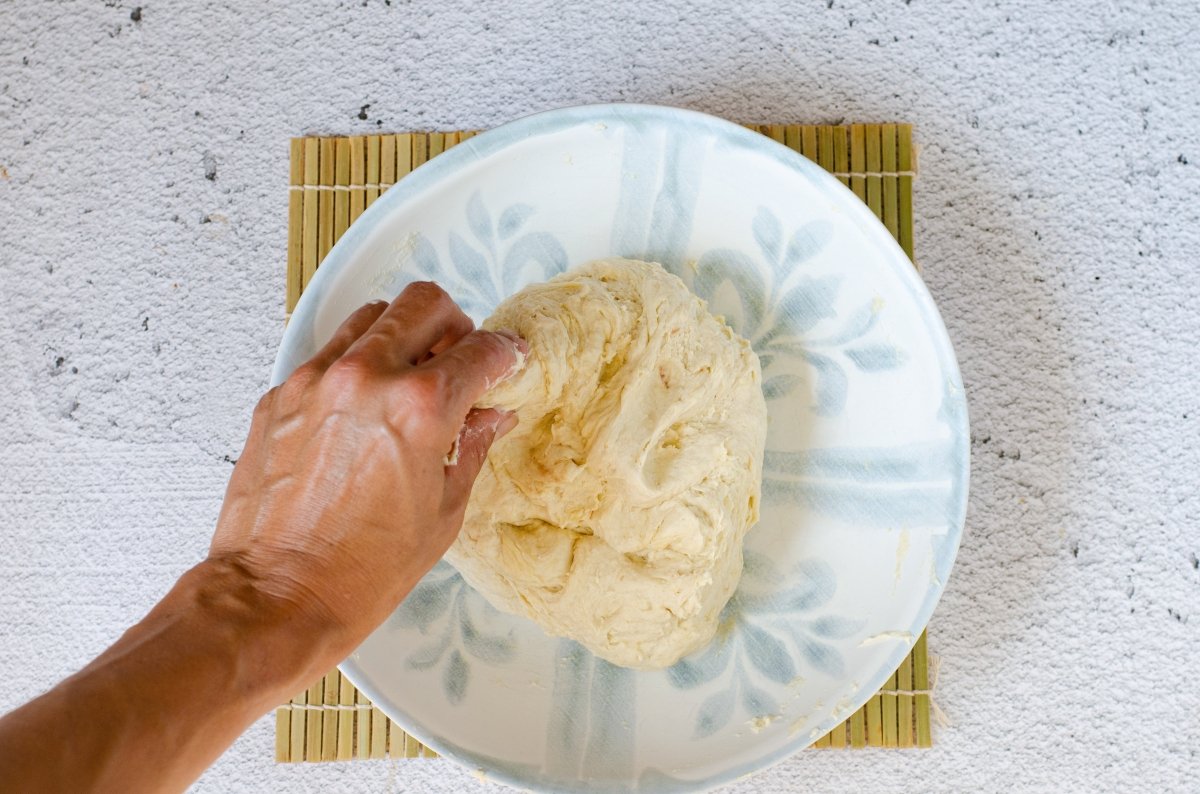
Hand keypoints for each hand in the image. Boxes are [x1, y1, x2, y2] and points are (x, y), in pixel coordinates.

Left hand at [209, 282, 523, 656]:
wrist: (275, 597)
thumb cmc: (360, 571)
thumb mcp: (442, 511)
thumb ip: (473, 446)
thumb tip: (491, 415)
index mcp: (420, 407)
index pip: (481, 349)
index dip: (506, 353)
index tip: (508, 360)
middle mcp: (367, 377)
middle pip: (425, 304)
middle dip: (454, 326)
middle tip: (459, 362)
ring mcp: (317, 380)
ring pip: (373, 317)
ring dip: (401, 337)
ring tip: (408, 380)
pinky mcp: (281, 394)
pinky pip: (329, 354)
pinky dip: (357, 366)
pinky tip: (362, 411)